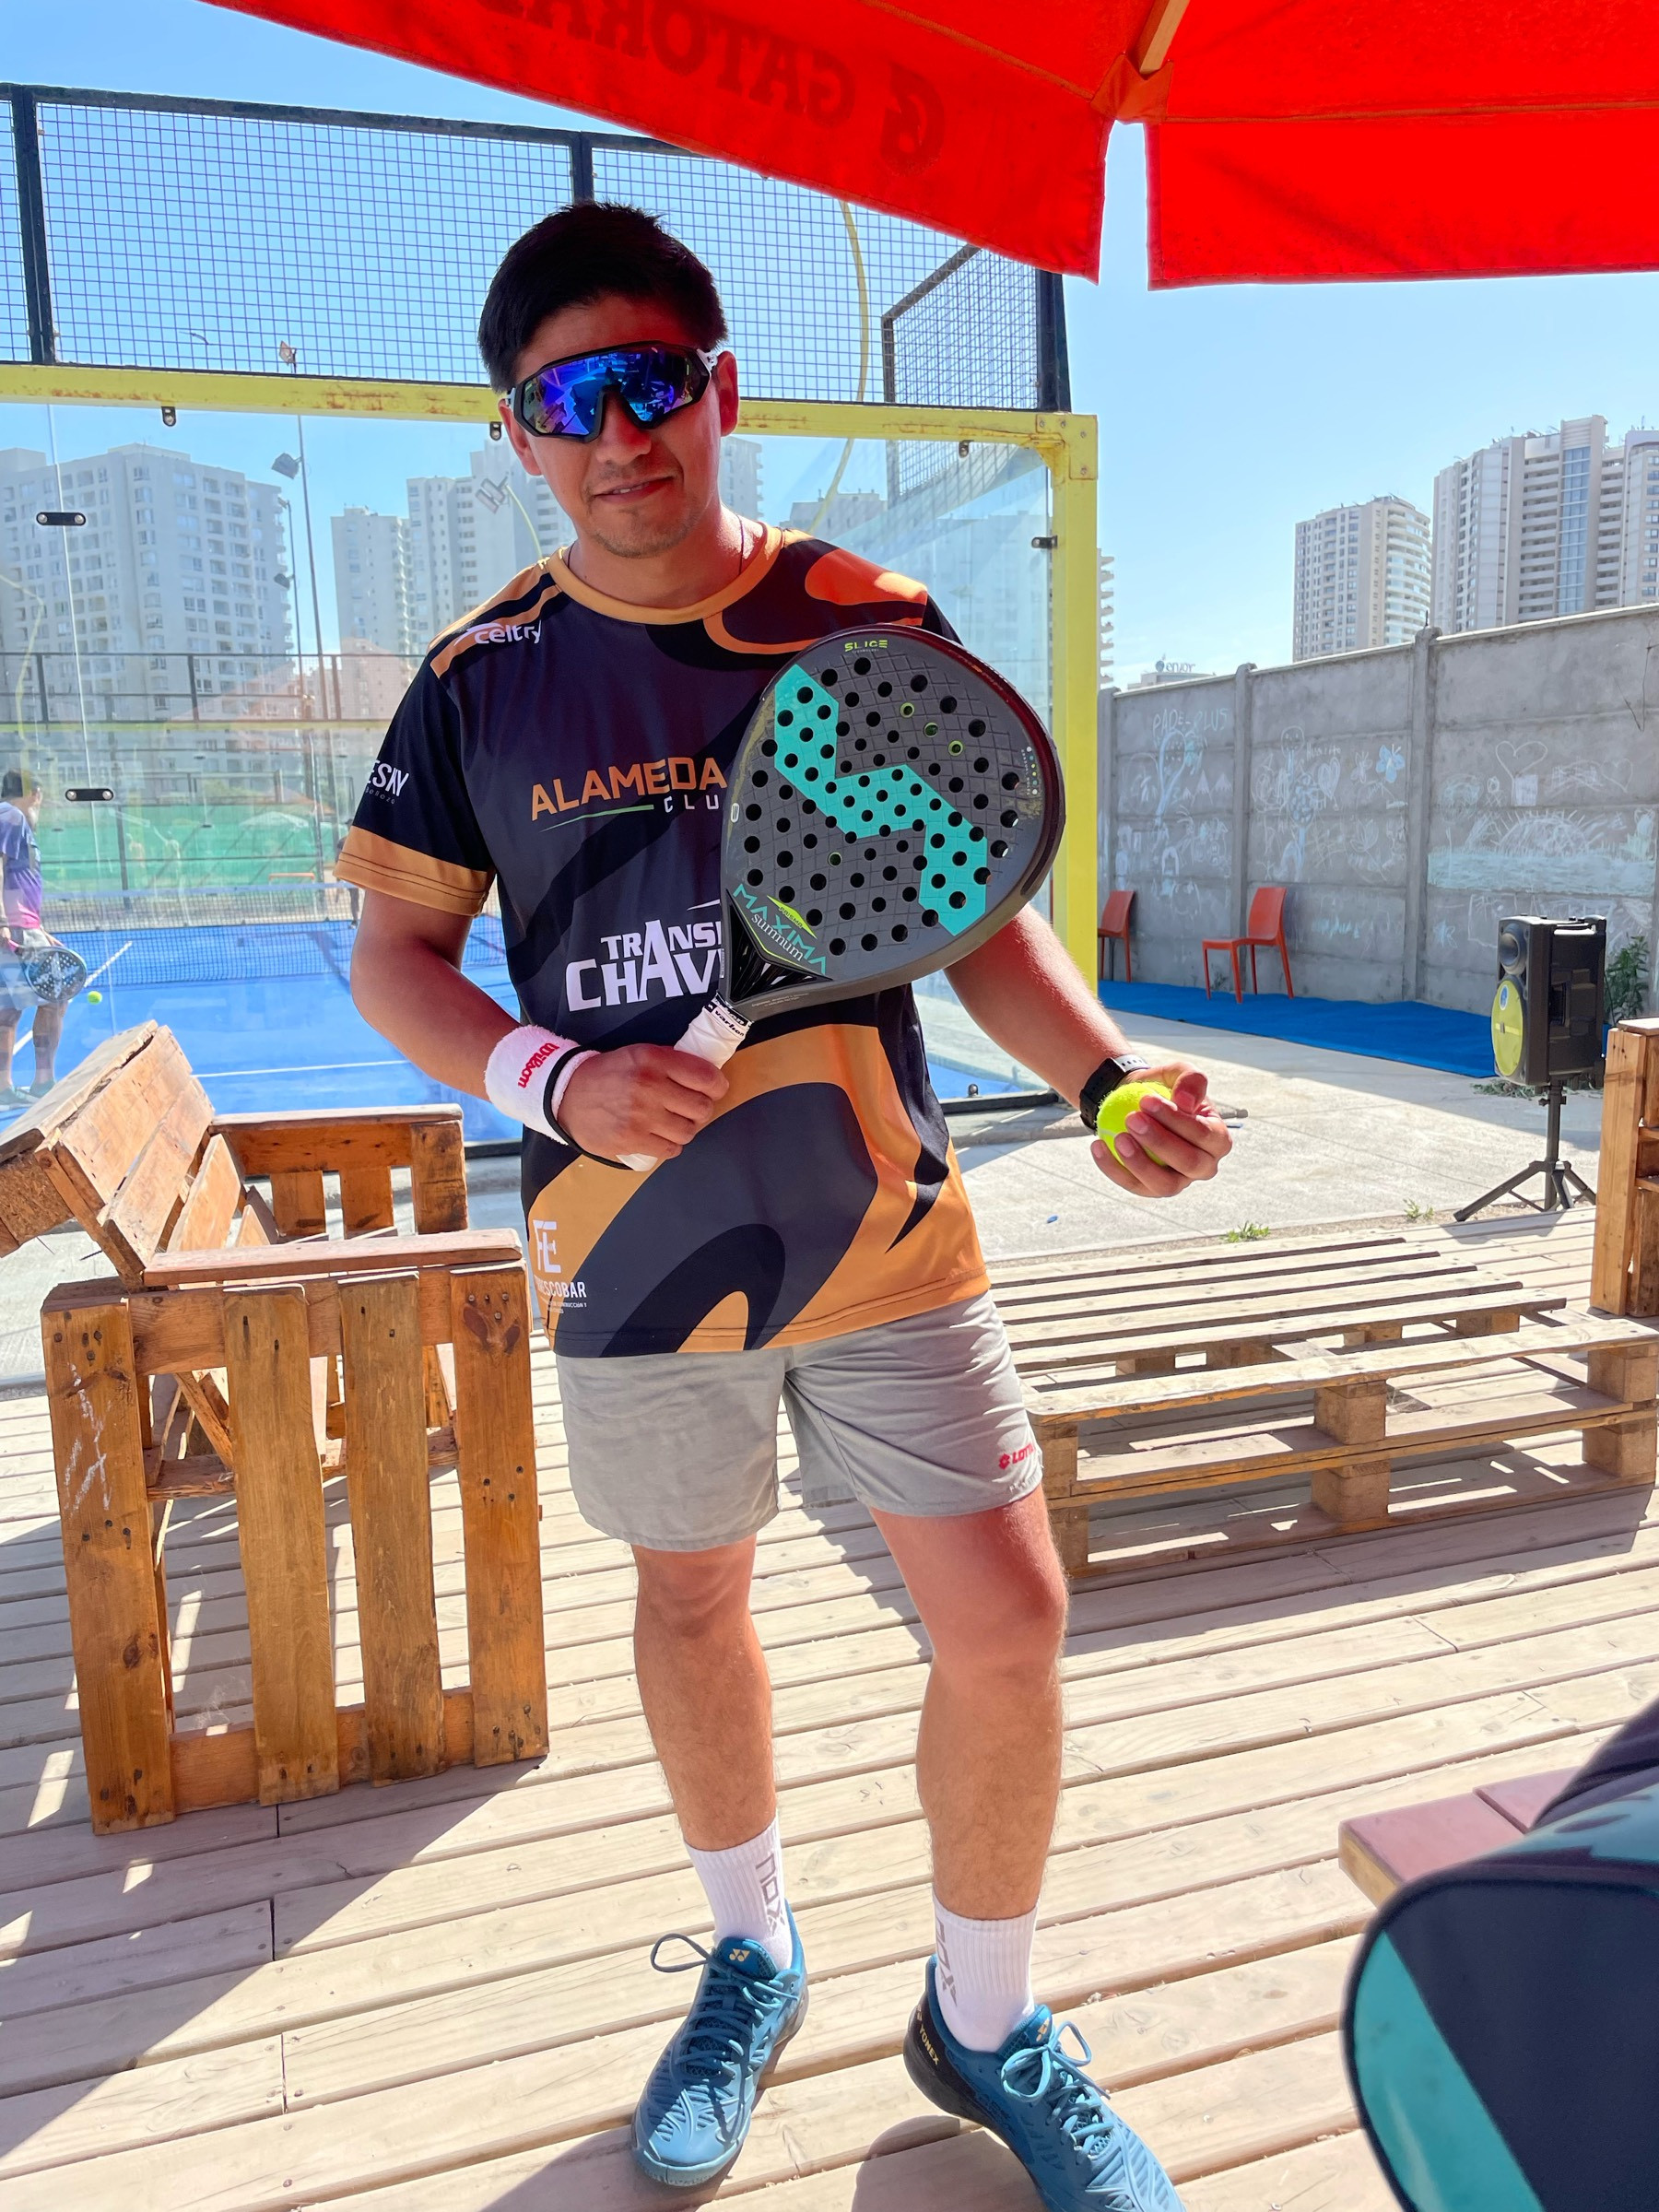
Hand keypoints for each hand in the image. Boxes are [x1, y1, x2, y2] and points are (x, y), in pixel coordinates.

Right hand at [558, 1044, 727, 1162]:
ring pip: (688, 1131)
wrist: (567, 1094)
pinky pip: (670, 1150)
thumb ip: (672, 1062)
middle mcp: (649, 1086)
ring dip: (685, 1128)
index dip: (717, 1086)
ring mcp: (640, 1116)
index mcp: (653, 1060)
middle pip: (702, 1108)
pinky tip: (659, 1135)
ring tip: (672, 1122)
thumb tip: (708, 1076)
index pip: (706, 1077)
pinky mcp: (631, 1140)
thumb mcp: (640, 1053)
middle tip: (689, 1107)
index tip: (714, 1089)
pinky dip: (670, 1144)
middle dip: (701, 1109)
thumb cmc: (609, 1073)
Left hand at [1090, 1062, 1232, 1198]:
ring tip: (1118, 1138)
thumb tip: (1185, 1103)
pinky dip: (1113, 1168)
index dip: (1176, 1119)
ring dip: (1140, 1163)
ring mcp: (1178, 1181)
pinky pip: (1133, 1185)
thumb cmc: (1162, 1089)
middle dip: (1160, 1142)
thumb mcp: (1177, 1073)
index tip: (1146, 1100)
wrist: (1134, 1103)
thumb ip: (1191, 1079)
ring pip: (1164, 1184)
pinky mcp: (1149, 1188)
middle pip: (1189, 1163)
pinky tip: (1098, 1146)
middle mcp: (1203, 1166)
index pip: (1204, 1134)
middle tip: (1131, 1119)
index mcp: (1217, 1139)